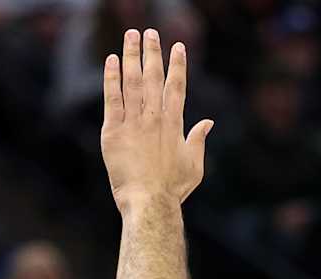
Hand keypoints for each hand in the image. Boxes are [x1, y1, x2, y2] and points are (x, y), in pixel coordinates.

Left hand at [100, 28, 214, 213]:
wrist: (149, 203)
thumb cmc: (173, 190)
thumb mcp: (194, 165)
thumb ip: (199, 140)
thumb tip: (208, 123)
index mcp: (175, 124)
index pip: (177, 86)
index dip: (177, 64)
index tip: (177, 46)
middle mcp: (154, 118)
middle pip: (154, 76)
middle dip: (153, 51)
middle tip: (150, 31)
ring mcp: (133, 123)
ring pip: (133, 82)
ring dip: (132, 55)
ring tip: (131, 35)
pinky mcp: (113, 132)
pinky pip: (112, 99)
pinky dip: (112, 78)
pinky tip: (112, 60)